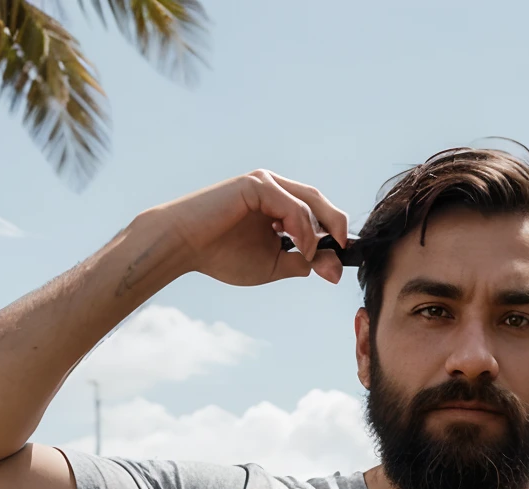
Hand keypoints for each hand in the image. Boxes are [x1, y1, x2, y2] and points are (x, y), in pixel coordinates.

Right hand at [152, 170, 348, 287]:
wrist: (185, 246)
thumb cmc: (221, 255)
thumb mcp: (272, 265)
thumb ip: (301, 262)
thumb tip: (330, 266)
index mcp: (278, 204)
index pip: (317, 213)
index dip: (334, 235)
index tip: (342, 263)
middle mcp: (274, 188)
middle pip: (319, 201)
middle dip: (337, 227)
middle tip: (343, 252)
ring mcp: (265, 182)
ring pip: (309, 203)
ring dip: (315, 235)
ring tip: (307, 257)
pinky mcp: (255, 184)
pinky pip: (291, 204)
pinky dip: (300, 227)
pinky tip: (296, 246)